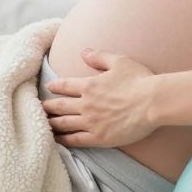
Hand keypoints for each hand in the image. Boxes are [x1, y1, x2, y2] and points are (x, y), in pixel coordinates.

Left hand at [43, 48, 161, 147]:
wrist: (153, 102)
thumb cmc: (139, 80)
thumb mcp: (119, 61)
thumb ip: (99, 56)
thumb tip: (83, 51)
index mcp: (89, 85)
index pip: (65, 86)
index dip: (55, 86)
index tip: (48, 87)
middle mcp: (86, 104)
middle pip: (60, 106)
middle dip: (48, 107)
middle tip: (39, 108)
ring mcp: (91, 122)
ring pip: (64, 124)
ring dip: (52, 124)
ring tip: (43, 125)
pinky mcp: (99, 138)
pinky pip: (76, 140)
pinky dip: (64, 140)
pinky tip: (58, 141)